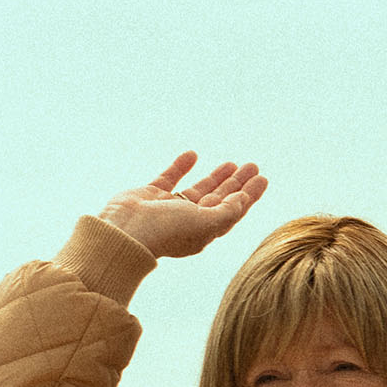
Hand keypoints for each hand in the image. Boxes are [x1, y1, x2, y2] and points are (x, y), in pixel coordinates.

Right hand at [99, 153, 267, 259]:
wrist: (124, 230)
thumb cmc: (166, 231)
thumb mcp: (204, 224)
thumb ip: (226, 212)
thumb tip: (243, 200)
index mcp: (204, 232)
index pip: (232, 211)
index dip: (248, 196)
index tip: (262, 179)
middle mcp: (188, 221)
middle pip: (219, 199)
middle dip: (237, 183)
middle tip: (252, 165)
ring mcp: (169, 207)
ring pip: (199, 189)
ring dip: (216, 176)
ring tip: (232, 163)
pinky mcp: (151, 194)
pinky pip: (170, 177)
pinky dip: (181, 166)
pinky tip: (192, 155)